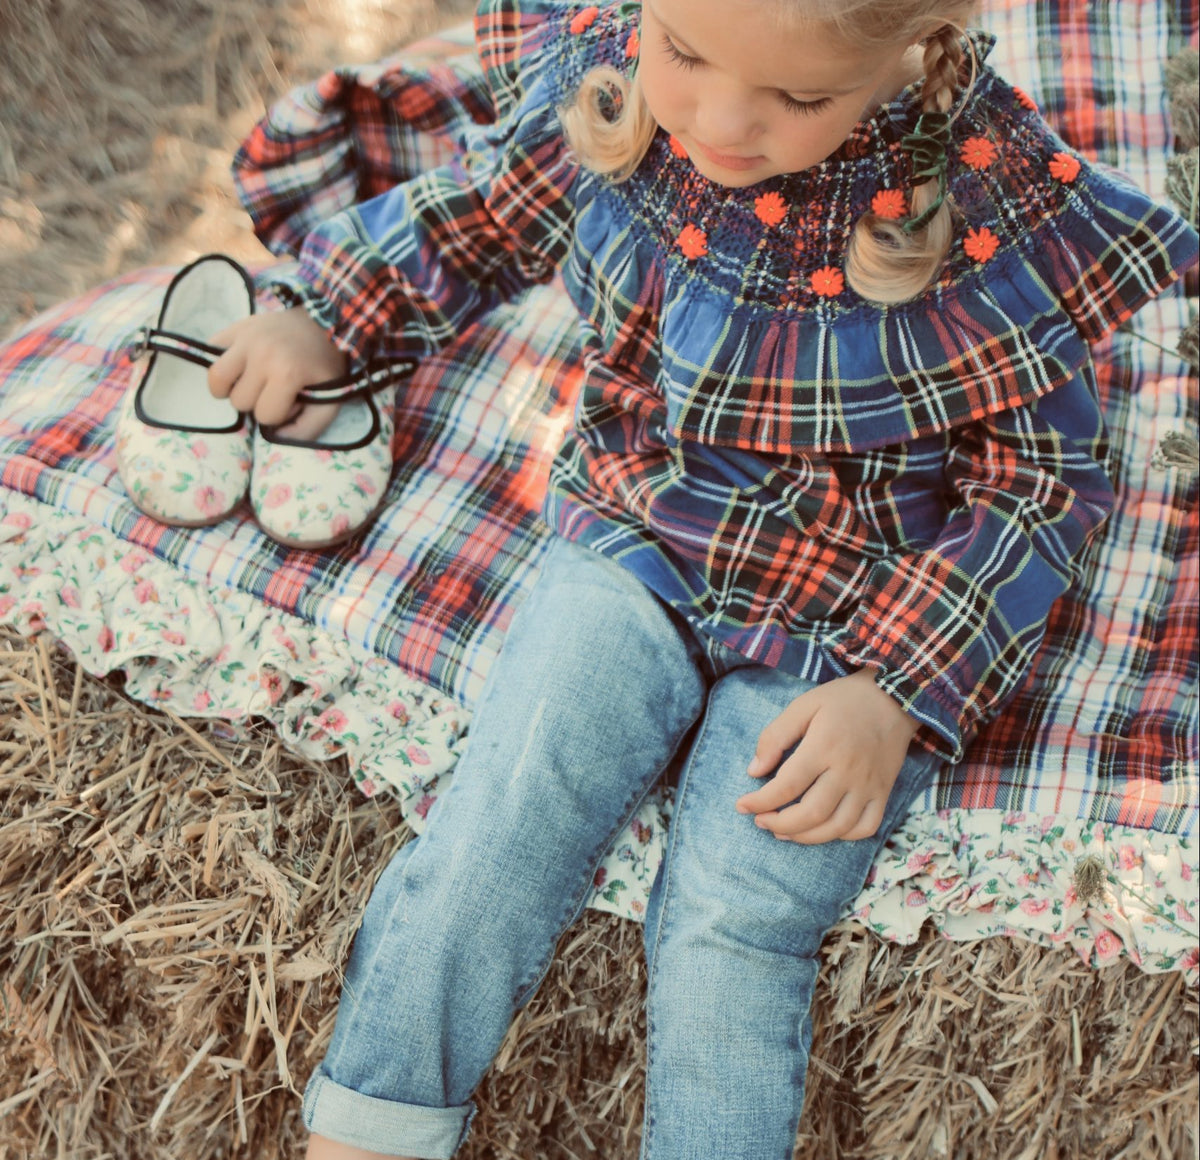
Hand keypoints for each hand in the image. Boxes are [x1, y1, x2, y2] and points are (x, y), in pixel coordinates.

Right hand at [208, 309, 347, 437]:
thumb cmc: (325, 366)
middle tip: (274, 387)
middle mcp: (261, 353)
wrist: (324, 324)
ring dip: (231, 387)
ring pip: (217, 380)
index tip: (292, 398)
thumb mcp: (329, 401)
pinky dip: (220, 362)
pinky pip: (211, 350)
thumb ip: (308, 428)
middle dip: (257, 401)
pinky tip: (238, 365)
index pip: (264, 415)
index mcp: (287, 373)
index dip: (279, 413)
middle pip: (239, 401)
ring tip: (249, 381)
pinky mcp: (235, 326)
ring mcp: (245, 337)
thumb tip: (276, 437)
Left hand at [735, 669, 919, 843]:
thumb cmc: (843, 700)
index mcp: (824, 746)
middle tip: (760, 821)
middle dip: (779, 824)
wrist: (895, 698)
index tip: (742, 805)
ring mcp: (869, 785)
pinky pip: (865, 828)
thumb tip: (754, 771)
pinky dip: (842, 837)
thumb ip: (775, 736)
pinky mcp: (884, 792)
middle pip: (811, 814)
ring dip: (805, 837)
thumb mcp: (803, 705)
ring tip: (783, 832)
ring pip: (836, 828)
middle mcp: (848, 771)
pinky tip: (823, 829)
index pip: (786, 785)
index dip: (760, 801)